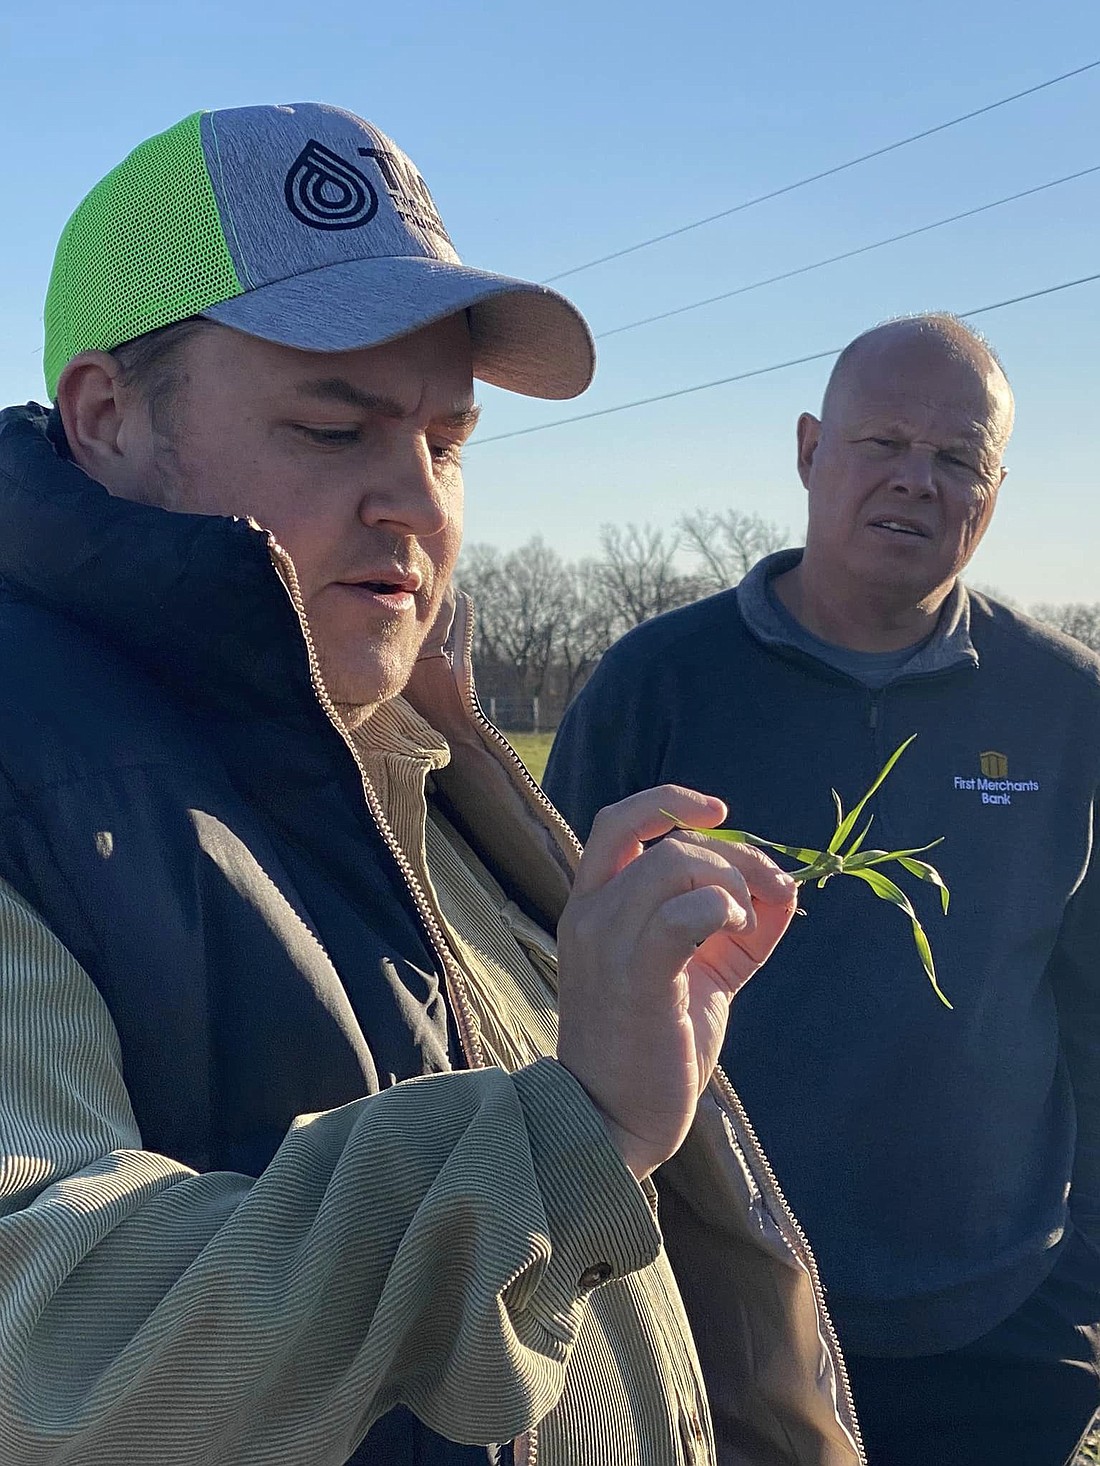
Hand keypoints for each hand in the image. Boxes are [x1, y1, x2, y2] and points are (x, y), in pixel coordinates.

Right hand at [556, 786, 796, 1180]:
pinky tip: (737, 931)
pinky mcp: (638, 978)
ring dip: (731, 882)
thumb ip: (730, 925)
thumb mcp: (692, 970)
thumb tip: (785, 887)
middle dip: (732, 856)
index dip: (671, 803)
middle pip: (666, 842)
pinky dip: (723, 907)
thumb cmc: (650, 1047)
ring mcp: (608, 944)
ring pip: (675, 865)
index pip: (619, 822)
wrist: (611, 1120)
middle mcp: (590, 915)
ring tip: (744, 923)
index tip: (719, 814)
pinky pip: (684, 913)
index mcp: (592, 907)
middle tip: (766, 893)